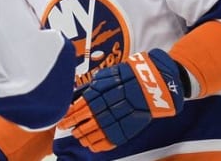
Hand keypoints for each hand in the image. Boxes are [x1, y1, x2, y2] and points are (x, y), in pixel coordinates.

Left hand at [57, 49, 184, 151]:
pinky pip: (115, 137)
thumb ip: (95, 85)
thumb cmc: (130, 75)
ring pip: (101, 129)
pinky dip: (103, 144)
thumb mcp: (111, 74)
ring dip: (87, 135)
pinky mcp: (133, 125)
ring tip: (79, 137)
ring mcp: (124, 114)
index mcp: (107, 88)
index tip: (63, 118)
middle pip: (90, 117)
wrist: (158, 81)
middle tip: (67, 128)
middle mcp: (114, 102)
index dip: (72, 113)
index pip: (84, 104)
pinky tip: (93, 146)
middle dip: (77, 124)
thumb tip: (77, 96)